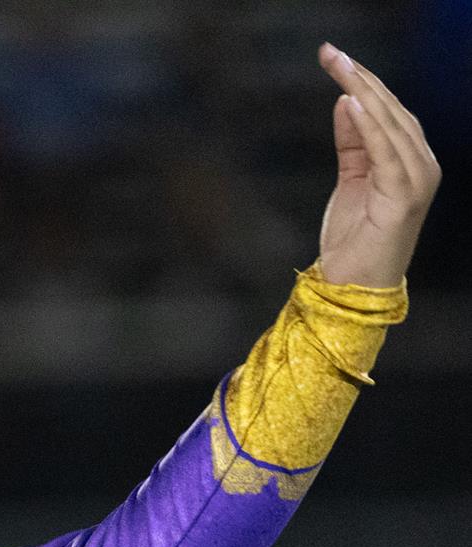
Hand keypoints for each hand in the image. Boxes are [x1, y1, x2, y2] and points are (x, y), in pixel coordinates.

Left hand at [315, 42, 440, 287]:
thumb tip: (348, 101)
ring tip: (339, 66)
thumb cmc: (353, 238)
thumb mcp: (351, 179)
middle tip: (331, 52)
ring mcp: (417, 181)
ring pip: (391, 125)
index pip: (389, 111)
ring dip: (364, 91)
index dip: (363, 81)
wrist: (351, 287)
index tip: (334, 57)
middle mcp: (422, 166)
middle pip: (392, 110)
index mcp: (411, 161)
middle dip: (360, 78)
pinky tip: (353, 102)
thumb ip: (352, 142)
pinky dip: (371, 126)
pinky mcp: (403, 197)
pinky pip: (386, 153)